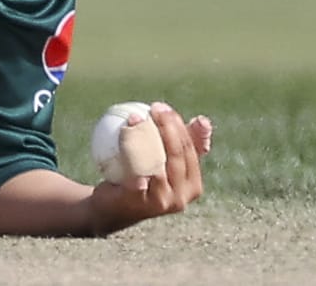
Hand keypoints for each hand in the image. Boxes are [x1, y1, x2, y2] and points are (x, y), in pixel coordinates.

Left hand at [89, 102, 213, 233]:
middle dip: (167, 126)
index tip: (162, 107)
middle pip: (177, 153)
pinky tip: (124, 133)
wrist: (112, 208)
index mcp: (193, 185)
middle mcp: (182, 196)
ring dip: (145, 134)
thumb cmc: (141, 180)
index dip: (178, 125)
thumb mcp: (164, 161)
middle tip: (153, 108)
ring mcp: (162, 201)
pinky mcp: (140, 202)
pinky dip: (129, 150)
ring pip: (156, 159)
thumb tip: (203, 120)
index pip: (190, 149)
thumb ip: (183, 143)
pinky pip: (134, 169)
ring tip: (134, 117)